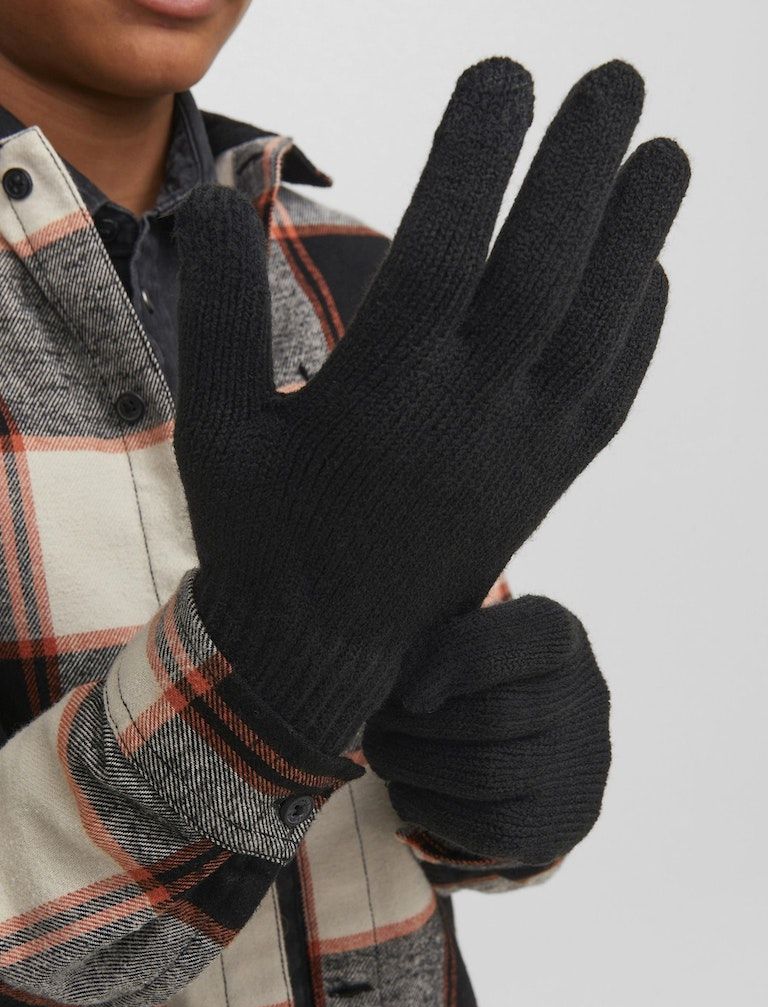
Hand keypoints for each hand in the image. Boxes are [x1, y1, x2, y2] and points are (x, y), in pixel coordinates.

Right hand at [172, 58, 686, 755]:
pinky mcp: (546, 483)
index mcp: (375, 401)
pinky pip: (608, 395)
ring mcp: (518, 456)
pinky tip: (652, 268)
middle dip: (580, 170)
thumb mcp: (211, 428)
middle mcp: (462, 423)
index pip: (440, 253)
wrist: (322, 648)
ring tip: (666, 153)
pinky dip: (639, 326)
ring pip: (593, 332)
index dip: (475, 157)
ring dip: (637, 238)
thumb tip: (217, 196)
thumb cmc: (261, 532)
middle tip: (615, 81)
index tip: (502, 74)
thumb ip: (216, 311)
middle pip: (539, 276)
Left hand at [363, 597, 610, 865]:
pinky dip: (432, 809)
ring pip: (488, 774)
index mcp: (557, 632)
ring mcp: (583, 763)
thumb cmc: (473, 672)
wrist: (520, 737)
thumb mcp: (460, 634)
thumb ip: (432, 645)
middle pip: (492, 716)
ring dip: (415, 766)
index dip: (447, 664)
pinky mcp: (562, 822)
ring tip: (382, 753)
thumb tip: (386, 679)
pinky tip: (404, 790)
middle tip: (376, 723)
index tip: (403, 690)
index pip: (505, 644)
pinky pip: (490, 827)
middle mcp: (586, 694)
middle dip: (416, 726)